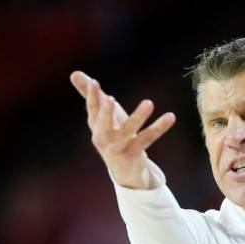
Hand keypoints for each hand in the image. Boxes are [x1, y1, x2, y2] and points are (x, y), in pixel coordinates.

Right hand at [69, 71, 175, 187]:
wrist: (123, 169)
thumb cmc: (112, 134)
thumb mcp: (102, 115)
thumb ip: (91, 95)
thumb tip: (74, 73)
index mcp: (96, 125)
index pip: (92, 109)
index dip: (91, 96)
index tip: (94, 82)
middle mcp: (103, 138)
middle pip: (103, 124)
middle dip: (106, 112)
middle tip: (110, 98)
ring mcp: (117, 148)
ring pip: (128, 131)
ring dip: (138, 117)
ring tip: (149, 103)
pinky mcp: (133, 155)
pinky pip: (147, 139)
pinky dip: (159, 127)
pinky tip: (170, 116)